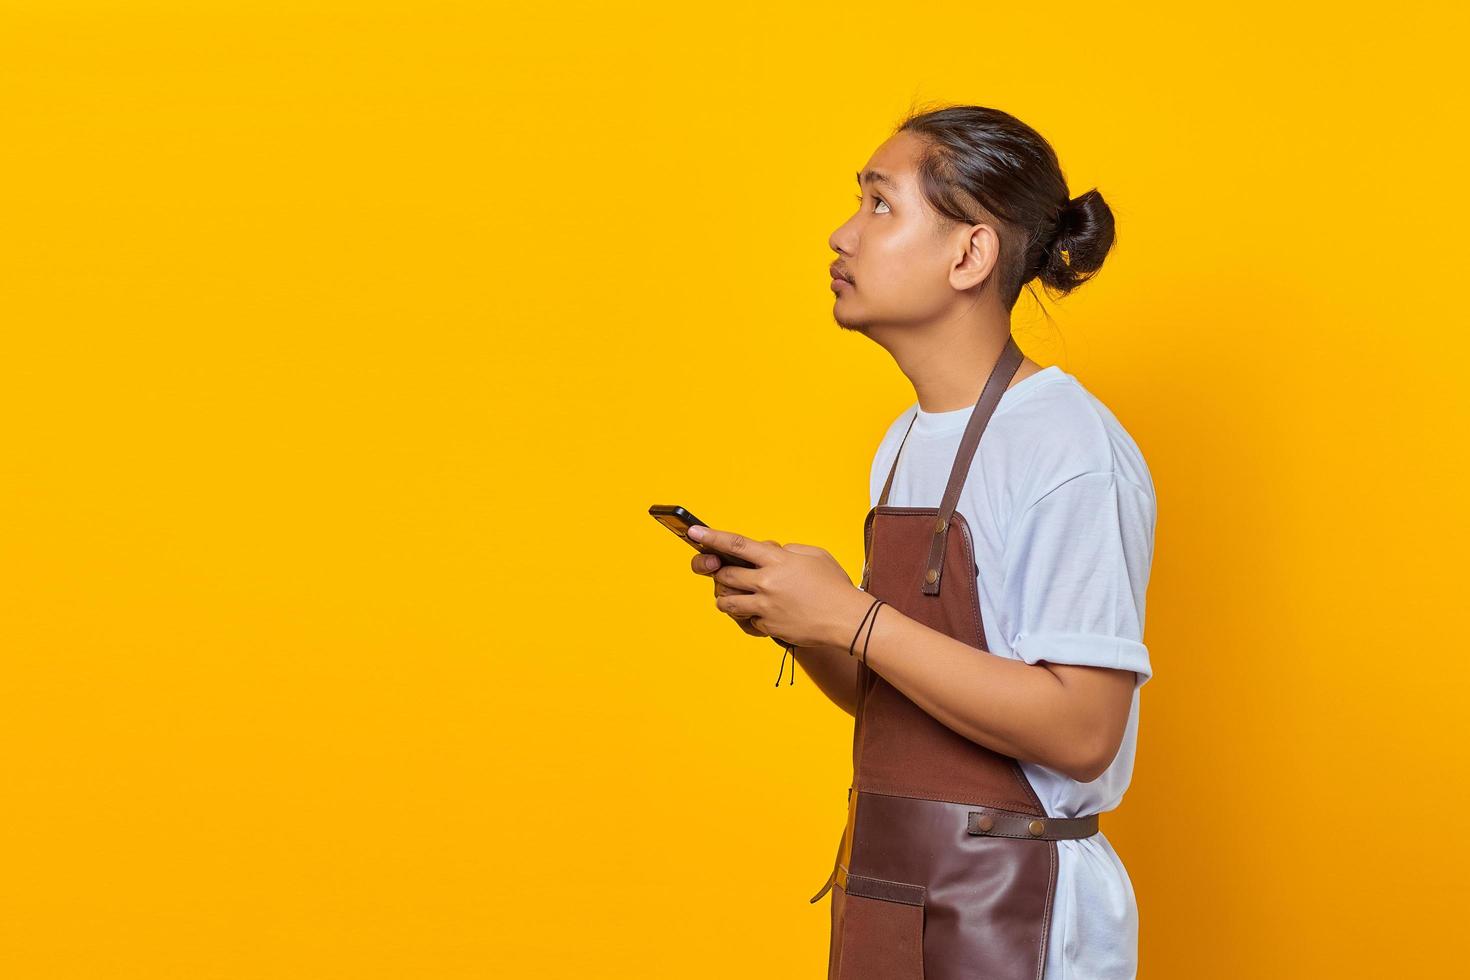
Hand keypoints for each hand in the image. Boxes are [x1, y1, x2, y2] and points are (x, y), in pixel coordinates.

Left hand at [687, 524, 868, 649]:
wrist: (848, 619)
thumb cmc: (834, 585)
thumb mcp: (814, 555)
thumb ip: (788, 551)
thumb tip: (772, 552)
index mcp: (777, 560)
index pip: (736, 544)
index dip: (712, 537)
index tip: (694, 532)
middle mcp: (767, 583)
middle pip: (725, 575)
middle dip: (720, 573)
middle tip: (723, 572)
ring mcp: (765, 607)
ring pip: (727, 601)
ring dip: (726, 597)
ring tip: (736, 595)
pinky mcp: (768, 626)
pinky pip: (748, 620)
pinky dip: (751, 616)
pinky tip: (767, 613)